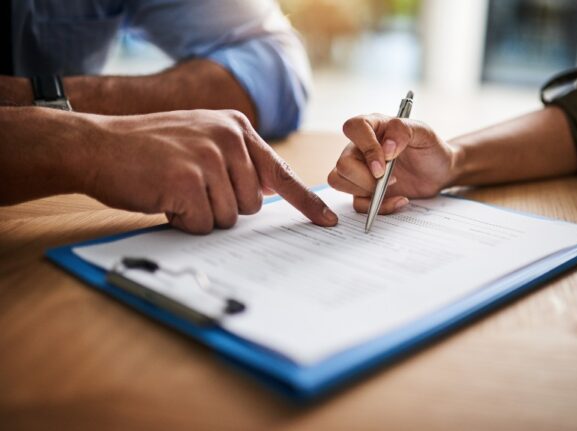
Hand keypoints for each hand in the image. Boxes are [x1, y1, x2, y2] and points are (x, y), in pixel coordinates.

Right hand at [83, 109, 336, 232]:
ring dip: (202, 215)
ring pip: (229, 218)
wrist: (97, 145)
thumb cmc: (148, 150)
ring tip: (175, 190)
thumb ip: (236, 159)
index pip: (281, 171)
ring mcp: (208, 158)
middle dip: (223, 208)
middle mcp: (228, 138)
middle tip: (191, 189)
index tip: (326, 222)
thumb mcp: (200, 139)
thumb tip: (267, 191)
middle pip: (252, 204)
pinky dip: (184, 222)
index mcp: (236, 127)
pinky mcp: (187, 180)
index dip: (305, 201)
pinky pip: (204, 225)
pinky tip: (164, 199)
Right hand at [328, 114, 459, 213]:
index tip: (383, 165)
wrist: (440, 172)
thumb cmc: (430, 148)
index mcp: (373, 127)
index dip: (366, 147)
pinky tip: (398, 199)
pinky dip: (378, 207)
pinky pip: (357, 203)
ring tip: (392, 186)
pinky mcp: (364, 190)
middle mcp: (361, 148)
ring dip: (366, 191)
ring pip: (339, 181)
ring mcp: (360, 170)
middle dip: (365, 178)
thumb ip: (403, 131)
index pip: (354, 128)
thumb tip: (386, 147)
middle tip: (391, 179)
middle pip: (343, 163)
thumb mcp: (424, 133)